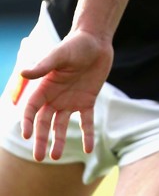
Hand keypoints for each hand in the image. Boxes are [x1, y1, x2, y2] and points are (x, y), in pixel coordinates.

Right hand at [20, 30, 112, 160]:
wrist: (97, 40)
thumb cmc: (76, 44)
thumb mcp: (60, 54)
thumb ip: (44, 66)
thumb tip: (23, 72)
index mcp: (45, 86)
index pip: (32, 109)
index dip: (28, 122)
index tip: (27, 135)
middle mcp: (56, 97)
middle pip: (44, 122)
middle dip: (41, 139)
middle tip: (39, 157)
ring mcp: (71, 100)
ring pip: (62, 125)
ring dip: (59, 140)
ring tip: (55, 156)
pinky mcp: (87, 101)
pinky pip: (86, 121)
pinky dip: (87, 135)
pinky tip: (88, 149)